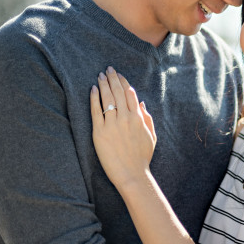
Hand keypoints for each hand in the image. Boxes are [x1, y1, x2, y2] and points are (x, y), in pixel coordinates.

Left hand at [90, 67, 156, 188]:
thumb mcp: (151, 136)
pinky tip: (93, 89)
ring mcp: (112, 124)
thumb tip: (141, 103)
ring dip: (103, 84)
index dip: (123, 82)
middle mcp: (125, 118)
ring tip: (100, 75)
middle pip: (117, 92)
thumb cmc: (142, 157)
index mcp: (138, 118)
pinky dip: (94, 98)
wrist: (131, 173)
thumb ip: (147, 118)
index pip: (130, 94)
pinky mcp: (100, 132)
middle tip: (108, 69)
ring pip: (107, 99)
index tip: (119, 75)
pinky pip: (95, 111)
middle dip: (113, 78)